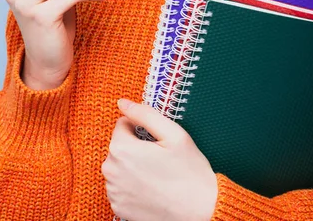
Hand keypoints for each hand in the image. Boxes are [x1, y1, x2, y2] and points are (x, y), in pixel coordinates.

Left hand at [102, 99, 217, 220]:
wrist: (201, 211)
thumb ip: (144, 114)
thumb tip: (122, 102)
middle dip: (135, 146)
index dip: (140, 128)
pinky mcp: (118, 208)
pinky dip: (132, 184)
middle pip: (119, 146)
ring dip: (132, 165)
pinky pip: (120, 186)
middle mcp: (111, 171)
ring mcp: (114, 192)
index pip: (122, 124)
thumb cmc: (189, 171)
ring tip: (157, 174)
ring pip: (119, 166)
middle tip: (160, 158)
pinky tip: (151, 188)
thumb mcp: (172, 133)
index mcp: (122, 149)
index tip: (157, 141)